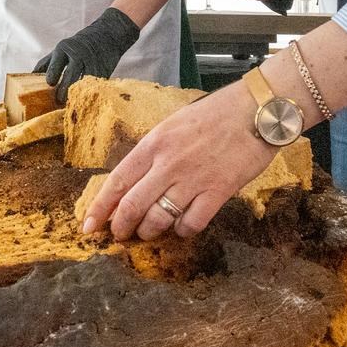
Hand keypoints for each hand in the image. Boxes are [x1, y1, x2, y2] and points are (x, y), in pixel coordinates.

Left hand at [33, 7, 140, 103]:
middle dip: (64, 88)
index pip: (57, 63)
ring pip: (84, 82)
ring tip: (71, 104)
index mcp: (64, 48)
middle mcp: (79, 54)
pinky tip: (84, 101)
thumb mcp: (61, 50)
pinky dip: (90, 93)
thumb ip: (45, 64)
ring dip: (77, 94)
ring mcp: (93, 63)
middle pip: (71, 74)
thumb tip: (29, 79)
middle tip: (59, 100)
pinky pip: (96, 85)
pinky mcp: (104, 71)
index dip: (53, 75)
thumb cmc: (77, 45)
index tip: (50, 84)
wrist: (107, 35)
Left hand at [82, 81, 277, 240]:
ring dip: (150, 231)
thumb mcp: (175, 124)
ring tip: (151, 231)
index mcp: (154, 143)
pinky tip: (184, 225)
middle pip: (132, 206)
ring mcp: (193, 179)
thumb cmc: (217, 114)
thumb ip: (155, 150)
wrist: (257, 110)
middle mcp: (169, 163)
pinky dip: (183, 230)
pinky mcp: (218, 192)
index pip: (117, 181)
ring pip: (158, 219)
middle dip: (121, 227)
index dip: (100, 207)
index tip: (89, 225)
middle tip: (120, 236)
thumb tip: (137, 178)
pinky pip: (191, 223)